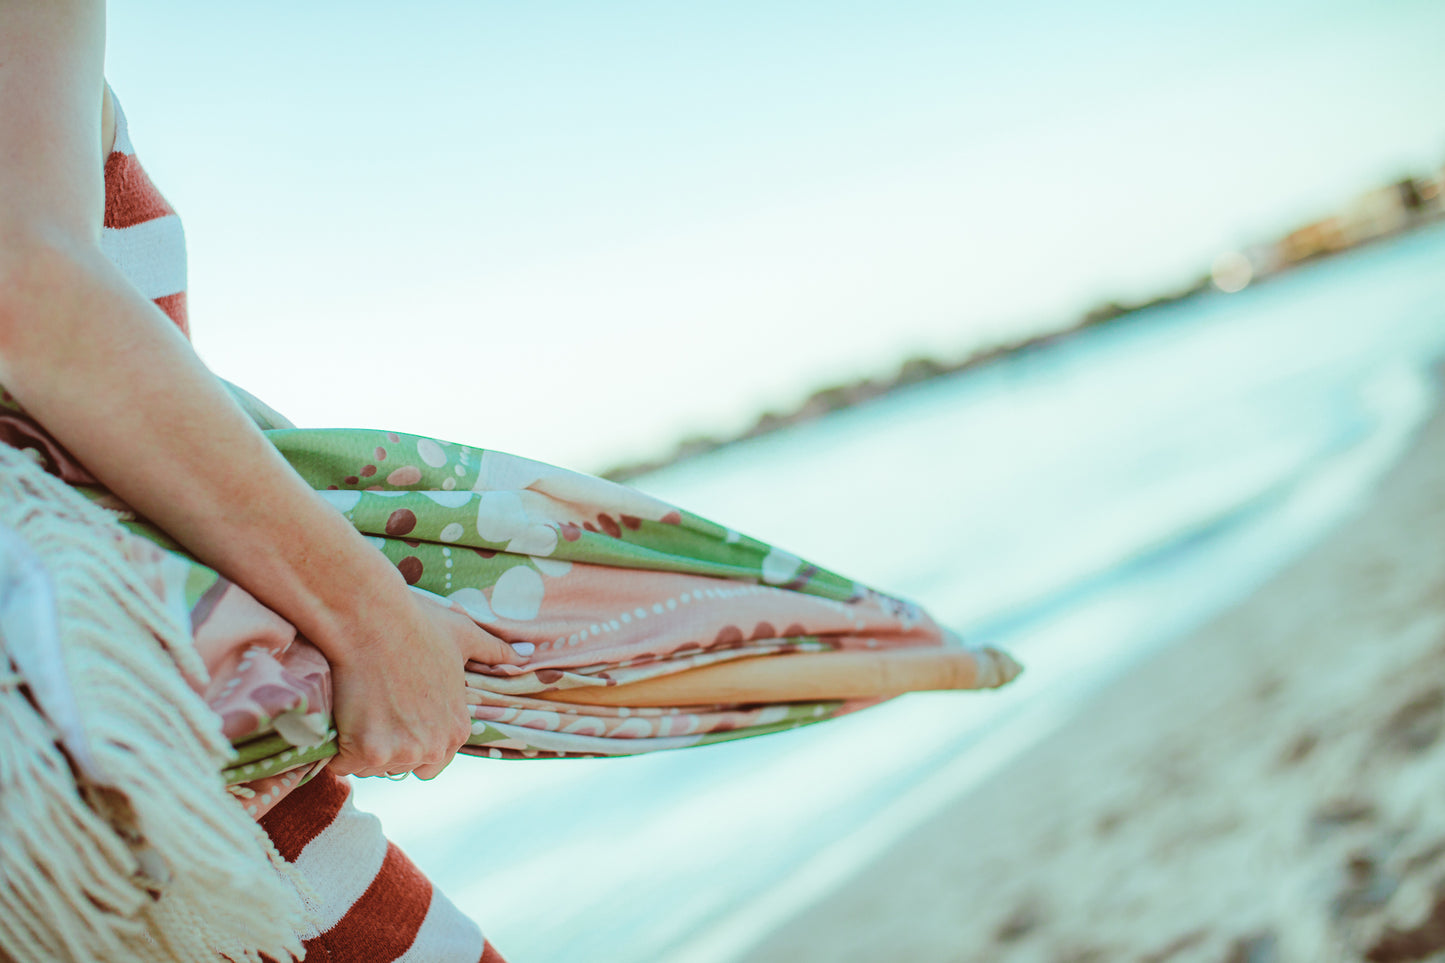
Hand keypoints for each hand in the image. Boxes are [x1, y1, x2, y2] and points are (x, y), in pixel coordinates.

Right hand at [326, 593, 525, 779]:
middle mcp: (434, 748)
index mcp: (457, 730)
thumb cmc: (416, 625)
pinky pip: (342, 764)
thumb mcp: (464, 636)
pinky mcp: (367, 753)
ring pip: (371, 765)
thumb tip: (525, 654)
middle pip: (400, 765)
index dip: (410, 738)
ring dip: (360, 745)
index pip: (433, 760)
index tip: (395, 714)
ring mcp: (401, 753)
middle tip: (374, 708)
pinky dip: (336, 746)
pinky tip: (342, 713)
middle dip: (385, 745)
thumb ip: (494, 651)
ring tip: (360, 704)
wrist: (372, 620)